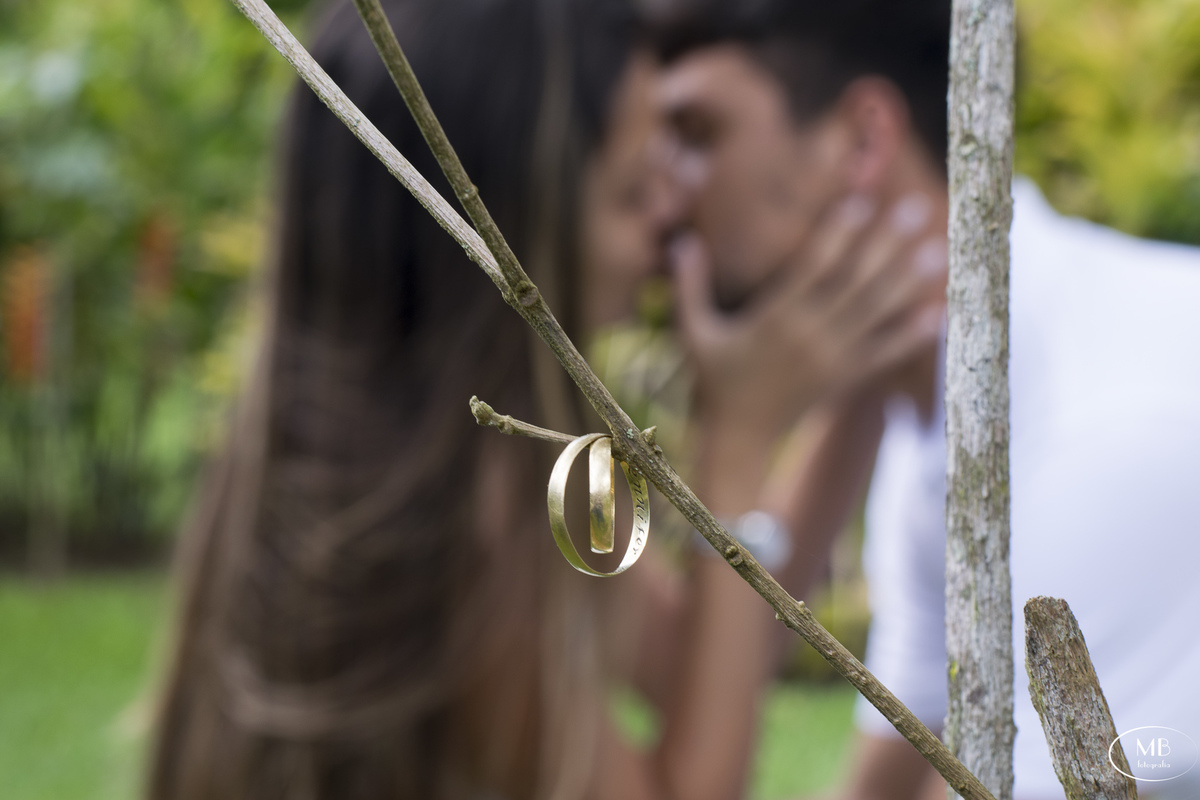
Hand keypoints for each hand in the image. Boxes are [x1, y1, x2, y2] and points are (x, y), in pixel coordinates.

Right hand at [671, 193, 946, 444]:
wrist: (739, 437)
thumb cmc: (714, 380)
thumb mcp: (693, 332)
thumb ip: (688, 285)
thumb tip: (683, 240)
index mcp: (774, 319)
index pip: (812, 268)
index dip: (838, 234)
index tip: (862, 203)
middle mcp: (809, 335)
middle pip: (856, 282)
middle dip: (888, 244)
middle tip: (917, 208)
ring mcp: (831, 358)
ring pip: (877, 313)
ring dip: (909, 281)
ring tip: (938, 250)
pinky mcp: (845, 379)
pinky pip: (885, 353)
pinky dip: (913, 335)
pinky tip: (939, 313)